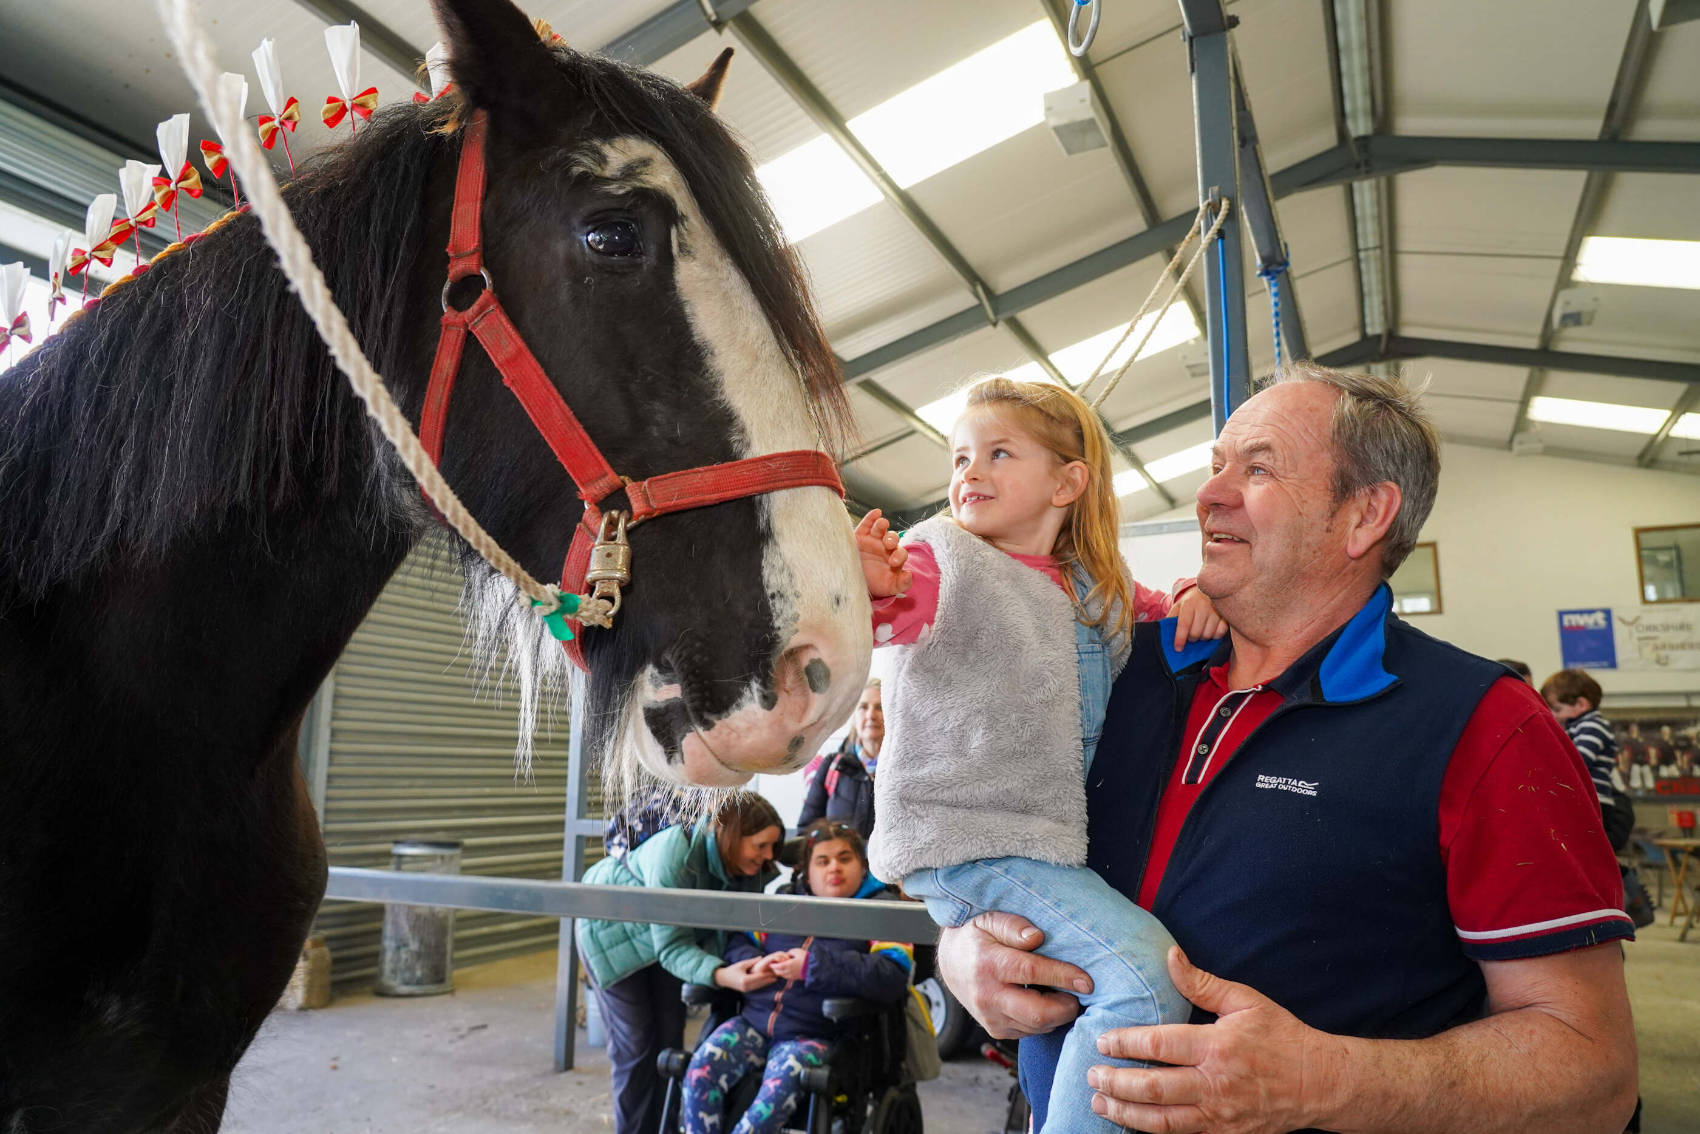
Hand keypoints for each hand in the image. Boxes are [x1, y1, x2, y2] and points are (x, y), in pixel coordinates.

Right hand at [713, 957, 777, 993]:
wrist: (723, 979)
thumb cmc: (732, 970)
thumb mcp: (742, 964)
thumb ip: (752, 962)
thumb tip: (762, 958)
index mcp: (745, 980)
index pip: (759, 977)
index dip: (767, 974)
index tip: (774, 971)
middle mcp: (746, 986)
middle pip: (760, 983)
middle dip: (769, 979)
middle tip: (778, 976)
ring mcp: (746, 990)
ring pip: (759, 986)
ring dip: (767, 983)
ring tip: (775, 979)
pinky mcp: (746, 991)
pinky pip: (756, 987)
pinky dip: (762, 985)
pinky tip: (767, 982)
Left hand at [766, 948, 807, 981]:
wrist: (813, 966)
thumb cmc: (805, 958)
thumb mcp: (797, 951)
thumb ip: (790, 953)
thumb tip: (787, 954)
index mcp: (788, 965)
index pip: (777, 967)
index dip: (773, 965)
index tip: (771, 963)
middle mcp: (789, 971)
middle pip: (778, 972)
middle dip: (775, 969)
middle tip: (774, 965)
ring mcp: (792, 976)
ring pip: (782, 975)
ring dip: (779, 972)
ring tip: (779, 968)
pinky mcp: (795, 978)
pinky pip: (786, 977)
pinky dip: (784, 974)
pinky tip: (785, 970)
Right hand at [855, 509, 911, 597]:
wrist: (856, 584)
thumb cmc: (876, 584)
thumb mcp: (889, 587)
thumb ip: (902, 583)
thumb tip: (909, 575)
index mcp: (895, 557)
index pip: (901, 553)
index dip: (899, 556)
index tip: (894, 563)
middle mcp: (886, 547)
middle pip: (892, 538)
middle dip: (891, 539)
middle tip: (888, 545)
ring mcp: (873, 540)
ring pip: (880, 529)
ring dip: (882, 525)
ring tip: (882, 523)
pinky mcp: (860, 536)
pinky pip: (867, 524)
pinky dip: (871, 517)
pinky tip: (876, 512)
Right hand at [935, 911, 1090, 1039]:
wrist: (951, 963)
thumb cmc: (976, 938)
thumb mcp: (990, 920)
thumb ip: (1013, 926)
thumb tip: (1037, 937)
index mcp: (988, 965)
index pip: (1031, 972)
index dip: (1063, 976)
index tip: (1086, 980)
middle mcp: (988, 996)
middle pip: (1037, 1013)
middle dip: (1066, 1007)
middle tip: (1079, 994)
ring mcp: (991, 1018)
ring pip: (1037, 1026)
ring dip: (1058, 1014)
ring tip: (1064, 994)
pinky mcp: (996, 1030)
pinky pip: (1030, 1032)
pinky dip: (1045, 1021)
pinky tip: (1046, 1002)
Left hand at [1089, 947, 1341, 1133]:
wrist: (1320, 1083)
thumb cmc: (1282, 1037)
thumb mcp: (1246, 1001)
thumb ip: (1202, 983)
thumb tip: (1170, 956)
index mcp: (1216, 1046)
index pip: (1159, 1044)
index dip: (1125, 1043)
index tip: (1103, 1041)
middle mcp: (1214, 1083)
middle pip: (1153, 1087)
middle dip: (1116, 1081)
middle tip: (1092, 1073)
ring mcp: (1219, 1113)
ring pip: (1162, 1119)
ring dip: (1126, 1112)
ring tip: (1100, 1102)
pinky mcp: (1224, 1133)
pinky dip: (1152, 1130)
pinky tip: (1131, 1123)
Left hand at [1170, 586, 1226, 650]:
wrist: (1208, 589)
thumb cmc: (1190, 602)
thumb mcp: (1178, 607)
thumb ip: (1170, 619)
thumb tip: (1164, 635)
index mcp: (1189, 604)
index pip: (1184, 625)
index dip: (1180, 639)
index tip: (1178, 648)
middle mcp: (1203, 606)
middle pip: (1196, 633)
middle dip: (1191, 638)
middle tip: (1190, 635)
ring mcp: (1216, 611)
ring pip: (1208, 635)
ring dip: (1202, 638)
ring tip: (1200, 631)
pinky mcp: (1226, 615)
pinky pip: (1220, 633)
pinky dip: (1214, 636)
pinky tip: (1210, 630)